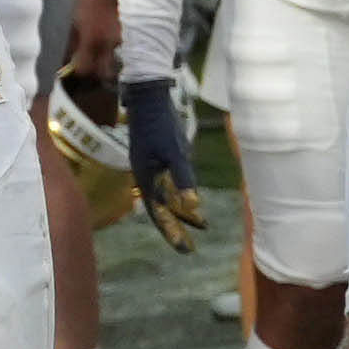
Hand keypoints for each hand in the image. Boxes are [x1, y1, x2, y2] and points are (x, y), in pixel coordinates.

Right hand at [114, 75, 206, 249]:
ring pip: (168, 198)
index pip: (160, 214)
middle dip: (177, 228)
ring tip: (202, 226)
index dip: (172, 232)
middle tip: (190, 248)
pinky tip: (196, 202)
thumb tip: (193, 205)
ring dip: (183, 213)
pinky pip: (171, 184)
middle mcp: (148, 178)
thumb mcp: (175, 152)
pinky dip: (183, 195)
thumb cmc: (161, 125)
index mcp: (146, 180)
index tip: (185, 249)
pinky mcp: (160, 159)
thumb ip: (183, 178)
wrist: (150, 100)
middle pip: (162, 210)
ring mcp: (153, 168)